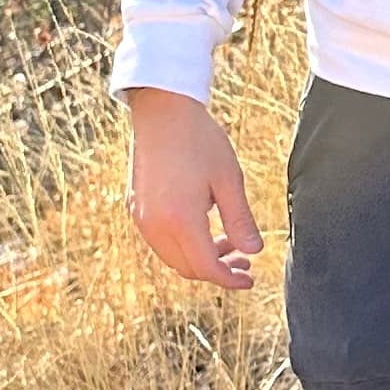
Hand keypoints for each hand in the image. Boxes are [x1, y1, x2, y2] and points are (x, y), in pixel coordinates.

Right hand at [124, 87, 262, 292]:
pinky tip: (203, 227)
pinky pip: (160, 240)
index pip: (206, 267)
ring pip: (172, 257)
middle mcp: (154, 225)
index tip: (250, 279)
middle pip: (187, 268)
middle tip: (244, 261)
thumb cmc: (199, 140)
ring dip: (199, 258)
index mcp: (180, 220)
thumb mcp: (228, 179)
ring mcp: (140, 217)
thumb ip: (240, 219)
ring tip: (228, 242)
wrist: (162, 110)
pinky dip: (183, 244)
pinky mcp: (135, 207)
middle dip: (217, 271)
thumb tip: (254, 251)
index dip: (230, 279)